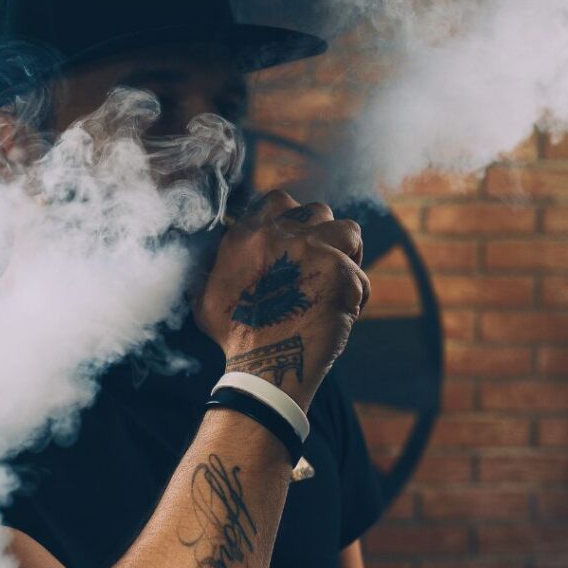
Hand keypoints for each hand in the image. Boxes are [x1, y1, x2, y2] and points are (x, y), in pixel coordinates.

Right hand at [194, 189, 369, 410]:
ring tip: (341, 278)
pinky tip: (347, 309)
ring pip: (347, 229)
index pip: (277, 201)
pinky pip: (360, 272)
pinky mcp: (339, 270)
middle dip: (323, 234)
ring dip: (348, 252)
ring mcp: (312, 248)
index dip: (294, 219)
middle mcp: (278, 234)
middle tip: (323, 262)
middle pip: (317, 211)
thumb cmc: (234, 339)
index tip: (299, 241)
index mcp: (245, 236)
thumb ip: (215, 271)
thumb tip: (219, 262)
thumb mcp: (207, 298)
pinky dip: (358, 290)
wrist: (263, 366)